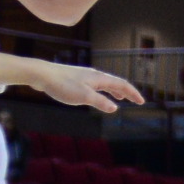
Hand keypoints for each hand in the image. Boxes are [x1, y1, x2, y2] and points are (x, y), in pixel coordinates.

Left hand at [24, 62, 144, 114]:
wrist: (42, 74)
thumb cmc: (63, 85)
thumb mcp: (84, 97)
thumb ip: (100, 102)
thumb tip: (115, 108)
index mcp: (100, 78)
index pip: (122, 85)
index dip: (133, 93)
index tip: (142, 102)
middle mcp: (95, 75)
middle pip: (115, 83)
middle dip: (126, 92)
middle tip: (134, 100)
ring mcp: (85, 76)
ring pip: (105, 84)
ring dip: (114, 91)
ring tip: (119, 98)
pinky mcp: (76, 79)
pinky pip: (95, 85)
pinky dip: (102, 91)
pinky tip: (95, 95)